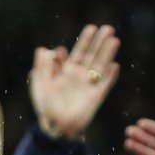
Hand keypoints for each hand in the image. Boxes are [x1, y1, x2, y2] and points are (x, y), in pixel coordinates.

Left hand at [27, 23, 120, 139]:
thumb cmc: (45, 107)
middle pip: (92, 55)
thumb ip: (41, 66)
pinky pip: (105, 84)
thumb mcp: (39, 84)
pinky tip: (115, 65)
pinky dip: (110, 76)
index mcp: (67, 72)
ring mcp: (89, 86)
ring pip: (101, 65)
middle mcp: (80, 76)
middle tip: (108, 27)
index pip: (77, 52)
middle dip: (100, 42)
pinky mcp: (96, 97)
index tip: (89, 31)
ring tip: (114, 39)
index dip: (83, 41)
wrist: (56, 127)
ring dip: (108, 53)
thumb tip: (43, 49)